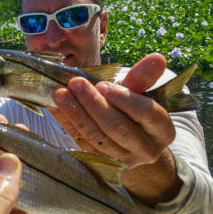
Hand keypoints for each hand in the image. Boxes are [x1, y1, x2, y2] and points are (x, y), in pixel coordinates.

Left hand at [49, 53, 181, 204]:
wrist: (130, 141)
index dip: (124, 98)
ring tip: (61, 94)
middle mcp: (145, 149)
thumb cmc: (134, 111)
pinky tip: (55, 107)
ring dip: (76, 113)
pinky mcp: (100, 161)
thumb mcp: (140, 95)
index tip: (103, 84)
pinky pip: (81, 141)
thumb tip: (157, 57)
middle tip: (76, 83)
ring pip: (97, 136)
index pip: (146, 113)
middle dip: (94, 104)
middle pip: (117, 127)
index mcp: (162, 130)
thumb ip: (143, 78)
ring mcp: (121, 158)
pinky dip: (67, 123)